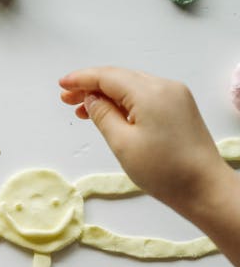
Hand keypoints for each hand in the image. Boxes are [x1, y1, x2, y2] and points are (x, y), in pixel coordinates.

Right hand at [59, 67, 229, 215]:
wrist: (205, 189)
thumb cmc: (164, 170)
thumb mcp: (122, 143)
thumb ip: (102, 115)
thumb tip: (91, 98)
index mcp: (150, 93)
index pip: (108, 76)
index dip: (82, 79)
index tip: (61, 84)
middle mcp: (165, 87)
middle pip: (120, 77)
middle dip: (91, 86)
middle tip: (66, 98)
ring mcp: (175, 96)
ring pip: (132, 86)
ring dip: (106, 94)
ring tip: (83, 109)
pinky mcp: (180, 108)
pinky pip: (145, 95)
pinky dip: (124, 101)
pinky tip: (109, 113)